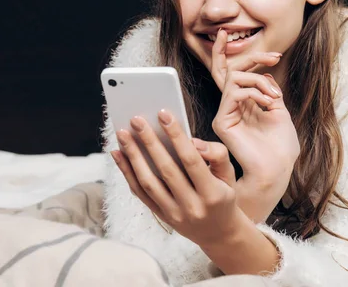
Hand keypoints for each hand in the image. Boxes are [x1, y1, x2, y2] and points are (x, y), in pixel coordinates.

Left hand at [111, 111, 242, 247]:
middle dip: (149, 142)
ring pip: (148, 183)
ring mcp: (174, 214)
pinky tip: (118, 154)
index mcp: (212, 194)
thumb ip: (216, 155)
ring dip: (133, 156)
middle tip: (136, 119)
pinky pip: (140, 193)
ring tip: (122, 134)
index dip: (176, 136)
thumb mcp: (229, 176)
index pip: (191, 160)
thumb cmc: (223, 196)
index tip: (163, 114)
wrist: (218, 233)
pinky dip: (127, 172)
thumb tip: (192, 142)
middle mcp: (192, 206)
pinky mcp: (160, 216)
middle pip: (166, 170)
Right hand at [210, 29, 300, 222]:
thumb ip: (268, 90)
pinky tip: (269, 103)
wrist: (278, 169)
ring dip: (260, 81)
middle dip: (251, 57)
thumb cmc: (280, 146)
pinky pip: (234, 93)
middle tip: (273, 56)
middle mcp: (229, 107)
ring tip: (275, 96)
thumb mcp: (279, 111)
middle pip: (229, 70)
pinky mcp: (222, 121)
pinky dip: (255, 92)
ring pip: (234, 78)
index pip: (231, 74)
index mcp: (242, 104)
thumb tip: (264, 73)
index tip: (257, 46)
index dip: (231, 55)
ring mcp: (224, 113)